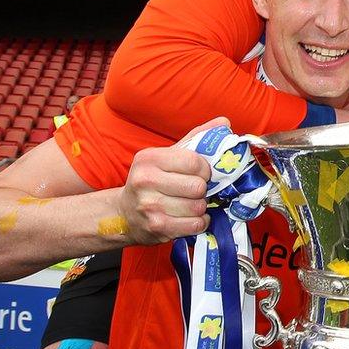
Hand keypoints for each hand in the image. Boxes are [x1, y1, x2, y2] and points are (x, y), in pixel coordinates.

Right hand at [117, 117, 225, 244]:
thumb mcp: (168, 155)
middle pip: (198, 187)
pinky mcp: (157, 227)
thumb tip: (225, 122)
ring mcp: (150, 206)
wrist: (124, 213)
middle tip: (195, 191)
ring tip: (190, 203)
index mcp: (150, 158)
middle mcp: (146, 180)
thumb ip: (196, 137)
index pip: (195, 162)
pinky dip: (199, 222)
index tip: (201, 174)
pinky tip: (190, 217)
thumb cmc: (153, 180)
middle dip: (203, 190)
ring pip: (198, 207)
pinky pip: (195, 225)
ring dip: (201, 207)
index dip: (205, 170)